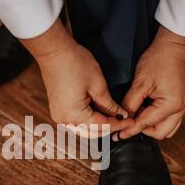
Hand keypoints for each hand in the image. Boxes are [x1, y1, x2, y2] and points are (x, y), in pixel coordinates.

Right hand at [22, 20, 130, 137]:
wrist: (53, 51)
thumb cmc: (74, 63)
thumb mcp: (98, 84)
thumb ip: (109, 104)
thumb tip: (120, 115)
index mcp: (74, 114)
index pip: (101, 126)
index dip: (118, 124)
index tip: (130, 122)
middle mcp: (64, 120)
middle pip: (92, 132)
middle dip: (109, 128)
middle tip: (124, 121)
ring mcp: (59, 116)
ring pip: (84, 130)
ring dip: (99, 126)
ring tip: (114, 118)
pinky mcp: (58, 110)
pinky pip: (76, 123)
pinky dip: (88, 122)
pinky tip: (99, 115)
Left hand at [117, 26, 184, 139]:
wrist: (173, 45)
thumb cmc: (159, 59)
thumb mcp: (140, 82)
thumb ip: (130, 103)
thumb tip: (122, 118)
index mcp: (172, 104)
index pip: (146, 124)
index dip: (130, 130)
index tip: (118, 135)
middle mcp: (181, 108)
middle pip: (160, 133)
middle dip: (143, 131)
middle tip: (127, 125)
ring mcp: (183, 106)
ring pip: (166, 128)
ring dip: (151, 127)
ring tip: (137, 117)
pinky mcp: (181, 102)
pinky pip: (170, 119)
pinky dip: (157, 120)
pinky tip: (145, 111)